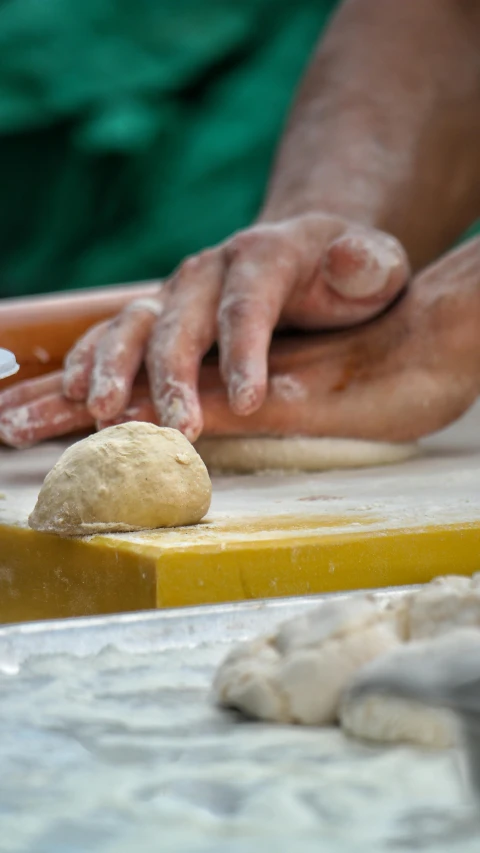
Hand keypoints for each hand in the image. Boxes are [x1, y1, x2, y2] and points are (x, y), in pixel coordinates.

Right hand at [1, 237, 477, 447]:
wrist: (304, 257)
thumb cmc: (345, 274)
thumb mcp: (376, 265)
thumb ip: (369, 264)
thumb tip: (352, 264)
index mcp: (263, 256)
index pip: (248, 304)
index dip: (246, 352)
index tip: (251, 402)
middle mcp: (208, 271)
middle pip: (180, 320)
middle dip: (171, 375)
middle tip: (175, 427)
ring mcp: (176, 294)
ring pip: (133, 325)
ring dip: (111, 368)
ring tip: (96, 413)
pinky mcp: (157, 317)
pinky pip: (112, 335)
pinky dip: (87, 362)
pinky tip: (69, 396)